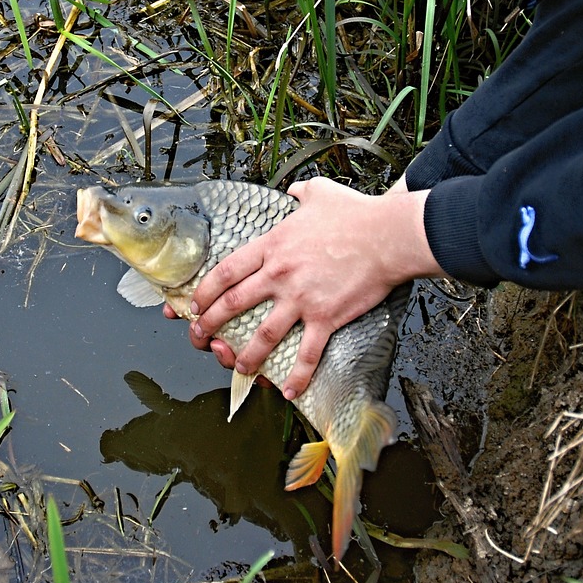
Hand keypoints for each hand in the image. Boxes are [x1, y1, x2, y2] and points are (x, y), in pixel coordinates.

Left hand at [184, 176, 441, 398]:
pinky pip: (306, 354)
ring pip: (262, 335)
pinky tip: (288, 391)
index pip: (225, 272)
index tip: (194, 304)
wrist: (388, 236)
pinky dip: (296, 376)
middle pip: (232, 304)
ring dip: (245, 356)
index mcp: (272, 246)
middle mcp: (279, 274)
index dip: (204, 291)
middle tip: (200, 337)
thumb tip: (294, 190)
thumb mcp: (319, 193)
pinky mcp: (325, 317)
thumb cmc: (356, 214)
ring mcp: (301, 298)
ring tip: (238, 368)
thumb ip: (300, 193)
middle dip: (209, 324)